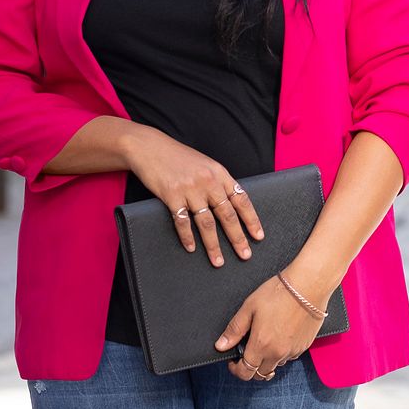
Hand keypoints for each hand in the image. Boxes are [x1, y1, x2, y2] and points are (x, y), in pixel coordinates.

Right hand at [124, 124, 264, 266]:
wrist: (149, 147)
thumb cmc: (177, 157)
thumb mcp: (204, 164)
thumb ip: (217, 182)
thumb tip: (231, 205)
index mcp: (219, 173)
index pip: (241, 199)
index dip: (251, 219)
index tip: (258, 236)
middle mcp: (207, 181)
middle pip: (227, 215)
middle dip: (237, 237)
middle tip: (245, 255)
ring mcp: (190, 189)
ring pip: (206, 223)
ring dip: (213, 245)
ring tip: (218, 261)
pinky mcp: (171, 195)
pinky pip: (182, 221)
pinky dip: (187, 237)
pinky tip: (191, 248)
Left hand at [213, 274, 326, 380]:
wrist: (308, 286)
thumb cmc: (278, 293)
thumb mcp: (250, 307)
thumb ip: (235, 329)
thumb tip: (221, 345)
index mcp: (262, 345)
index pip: (246, 372)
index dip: (236, 370)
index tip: (233, 362)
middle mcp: (278, 353)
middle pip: (261, 374)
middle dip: (251, 367)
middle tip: (247, 353)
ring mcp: (293, 351)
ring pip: (276, 365)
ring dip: (267, 360)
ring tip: (265, 340)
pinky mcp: (305, 346)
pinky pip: (290, 357)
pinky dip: (282, 352)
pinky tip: (280, 336)